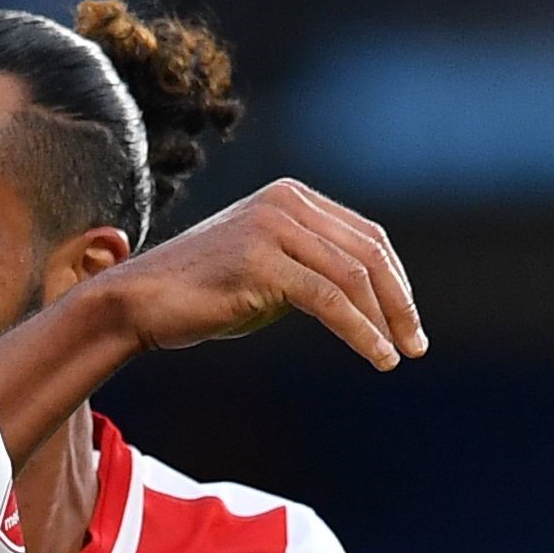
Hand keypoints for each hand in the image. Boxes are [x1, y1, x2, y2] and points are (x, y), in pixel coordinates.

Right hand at [100, 179, 426, 369]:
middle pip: (368, 252)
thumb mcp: (267, 270)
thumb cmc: (200, 295)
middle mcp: (285, 203)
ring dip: (385, 320)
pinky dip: (360, 331)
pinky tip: (375, 355)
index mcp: (290, 197)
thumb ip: (311, 268)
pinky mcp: (261, 260)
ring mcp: (271, 227)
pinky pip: (329, 299)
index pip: (365, 236)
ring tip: (397, 356)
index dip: (395, 281)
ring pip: (353, 276)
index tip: (407, 321)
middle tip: (415, 344)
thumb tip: (369, 299)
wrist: (138, 303)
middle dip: (399, 302)